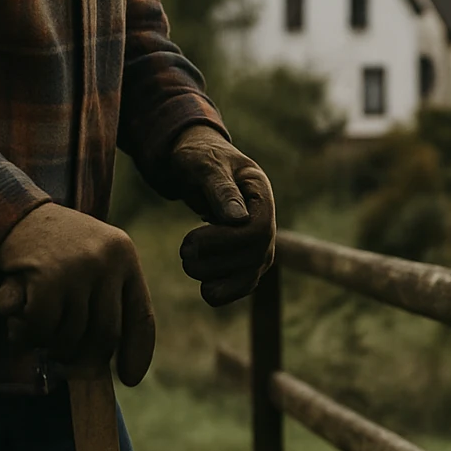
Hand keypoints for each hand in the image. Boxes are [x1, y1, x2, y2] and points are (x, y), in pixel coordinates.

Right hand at [0, 204, 155, 385]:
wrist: (9, 212)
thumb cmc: (53, 246)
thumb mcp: (92, 259)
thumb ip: (104, 298)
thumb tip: (103, 361)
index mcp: (125, 258)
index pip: (141, 317)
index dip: (137, 353)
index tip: (130, 379)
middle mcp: (107, 262)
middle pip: (105, 335)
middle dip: (83, 356)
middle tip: (64, 358)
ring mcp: (77, 269)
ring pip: (69, 336)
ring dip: (48, 343)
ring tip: (35, 329)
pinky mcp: (45, 278)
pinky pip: (40, 329)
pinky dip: (26, 336)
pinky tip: (16, 322)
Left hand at [169, 124, 276, 306]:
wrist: (198, 168)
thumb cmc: (200, 159)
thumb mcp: (205, 164)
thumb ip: (220, 189)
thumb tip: (238, 220)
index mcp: (262, 196)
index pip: (257, 231)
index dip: (225, 242)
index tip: (191, 240)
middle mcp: (267, 225)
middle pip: (253, 258)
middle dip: (213, 261)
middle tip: (183, 251)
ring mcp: (259, 247)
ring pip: (247, 278)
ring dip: (213, 278)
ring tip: (187, 261)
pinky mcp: (246, 264)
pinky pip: (240, 288)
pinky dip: (221, 292)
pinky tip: (203, 284)